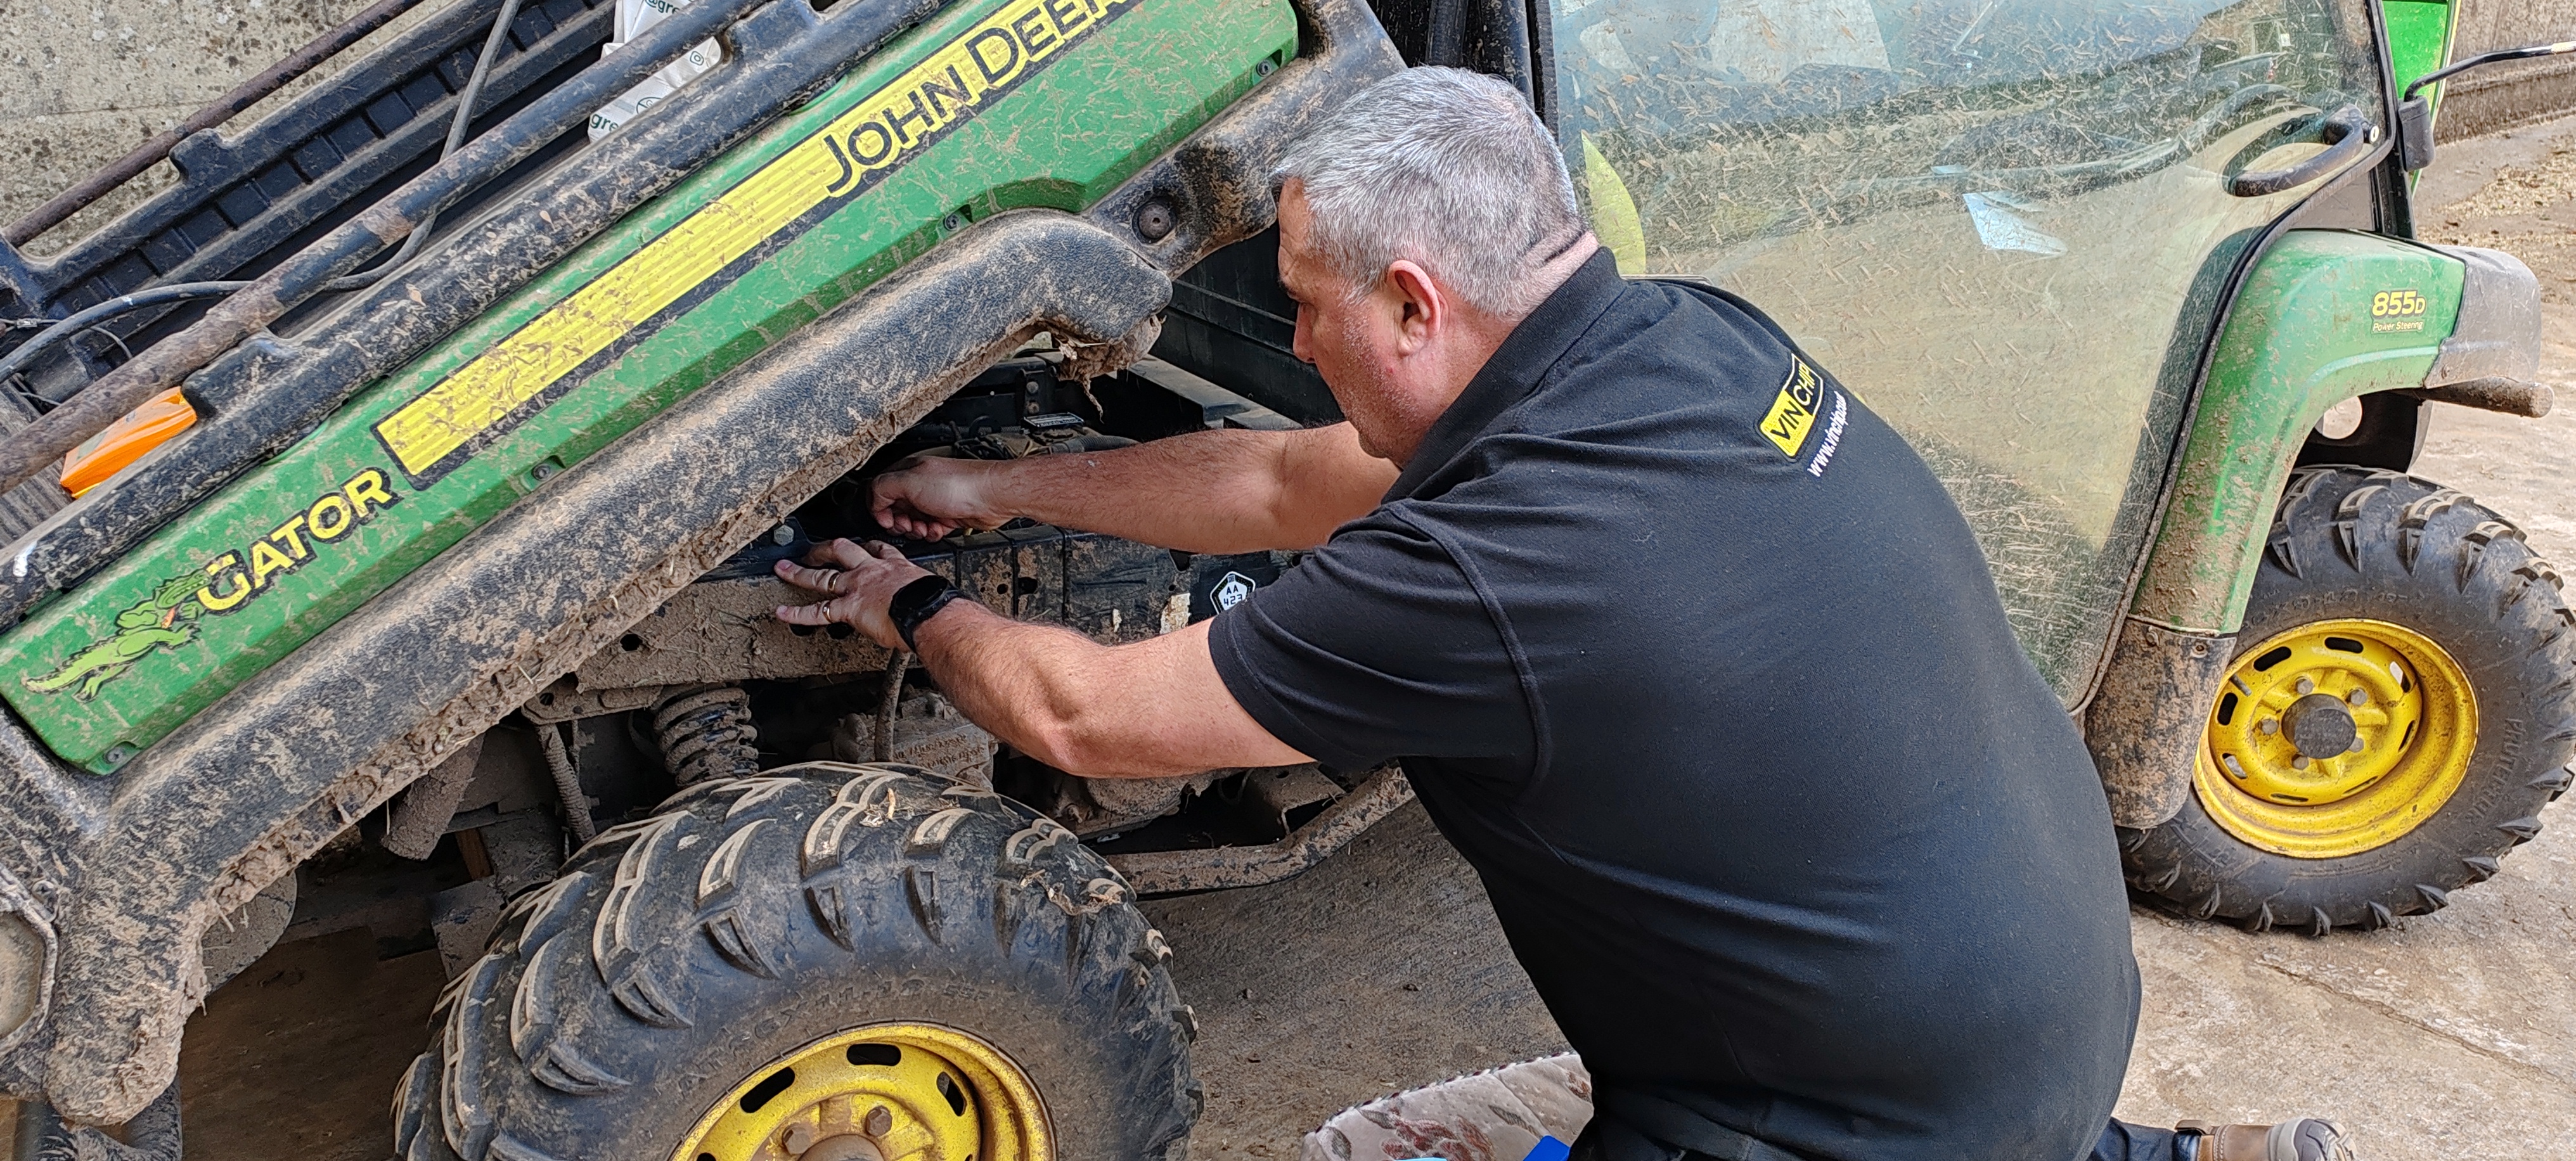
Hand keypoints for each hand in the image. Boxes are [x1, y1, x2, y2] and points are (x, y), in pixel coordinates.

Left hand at [773, 539, 931, 649]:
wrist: (931, 613)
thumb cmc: (936, 605)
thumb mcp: (930, 589)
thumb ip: (920, 592)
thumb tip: (924, 603)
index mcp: (895, 566)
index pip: (877, 549)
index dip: (865, 547)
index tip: (859, 547)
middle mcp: (872, 571)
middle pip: (841, 550)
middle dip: (824, 549)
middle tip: (812, 550)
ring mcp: (857, 587)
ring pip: (822, 575)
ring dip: (799, 572)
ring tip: (783, 570)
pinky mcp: (849, 608)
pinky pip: (817, 611)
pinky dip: (797, 614)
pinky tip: (782, 614)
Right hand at [871, 454, 1010, 539]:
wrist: (991, 498)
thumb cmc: (959, 485)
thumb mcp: (909, 481)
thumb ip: (883, 488)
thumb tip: (875, 503)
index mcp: (908, 471)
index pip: (880, 490)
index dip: (878, 507)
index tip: (885, 519)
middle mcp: (920, 484)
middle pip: (895, 509)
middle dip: (898, 522)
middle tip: (907, 524)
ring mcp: (934, 501)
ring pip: (912, 521)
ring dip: (915, 529)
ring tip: (925, 527)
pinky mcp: (946, 515)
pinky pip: (929, 529)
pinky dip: (931, 533)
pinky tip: (938, 529)